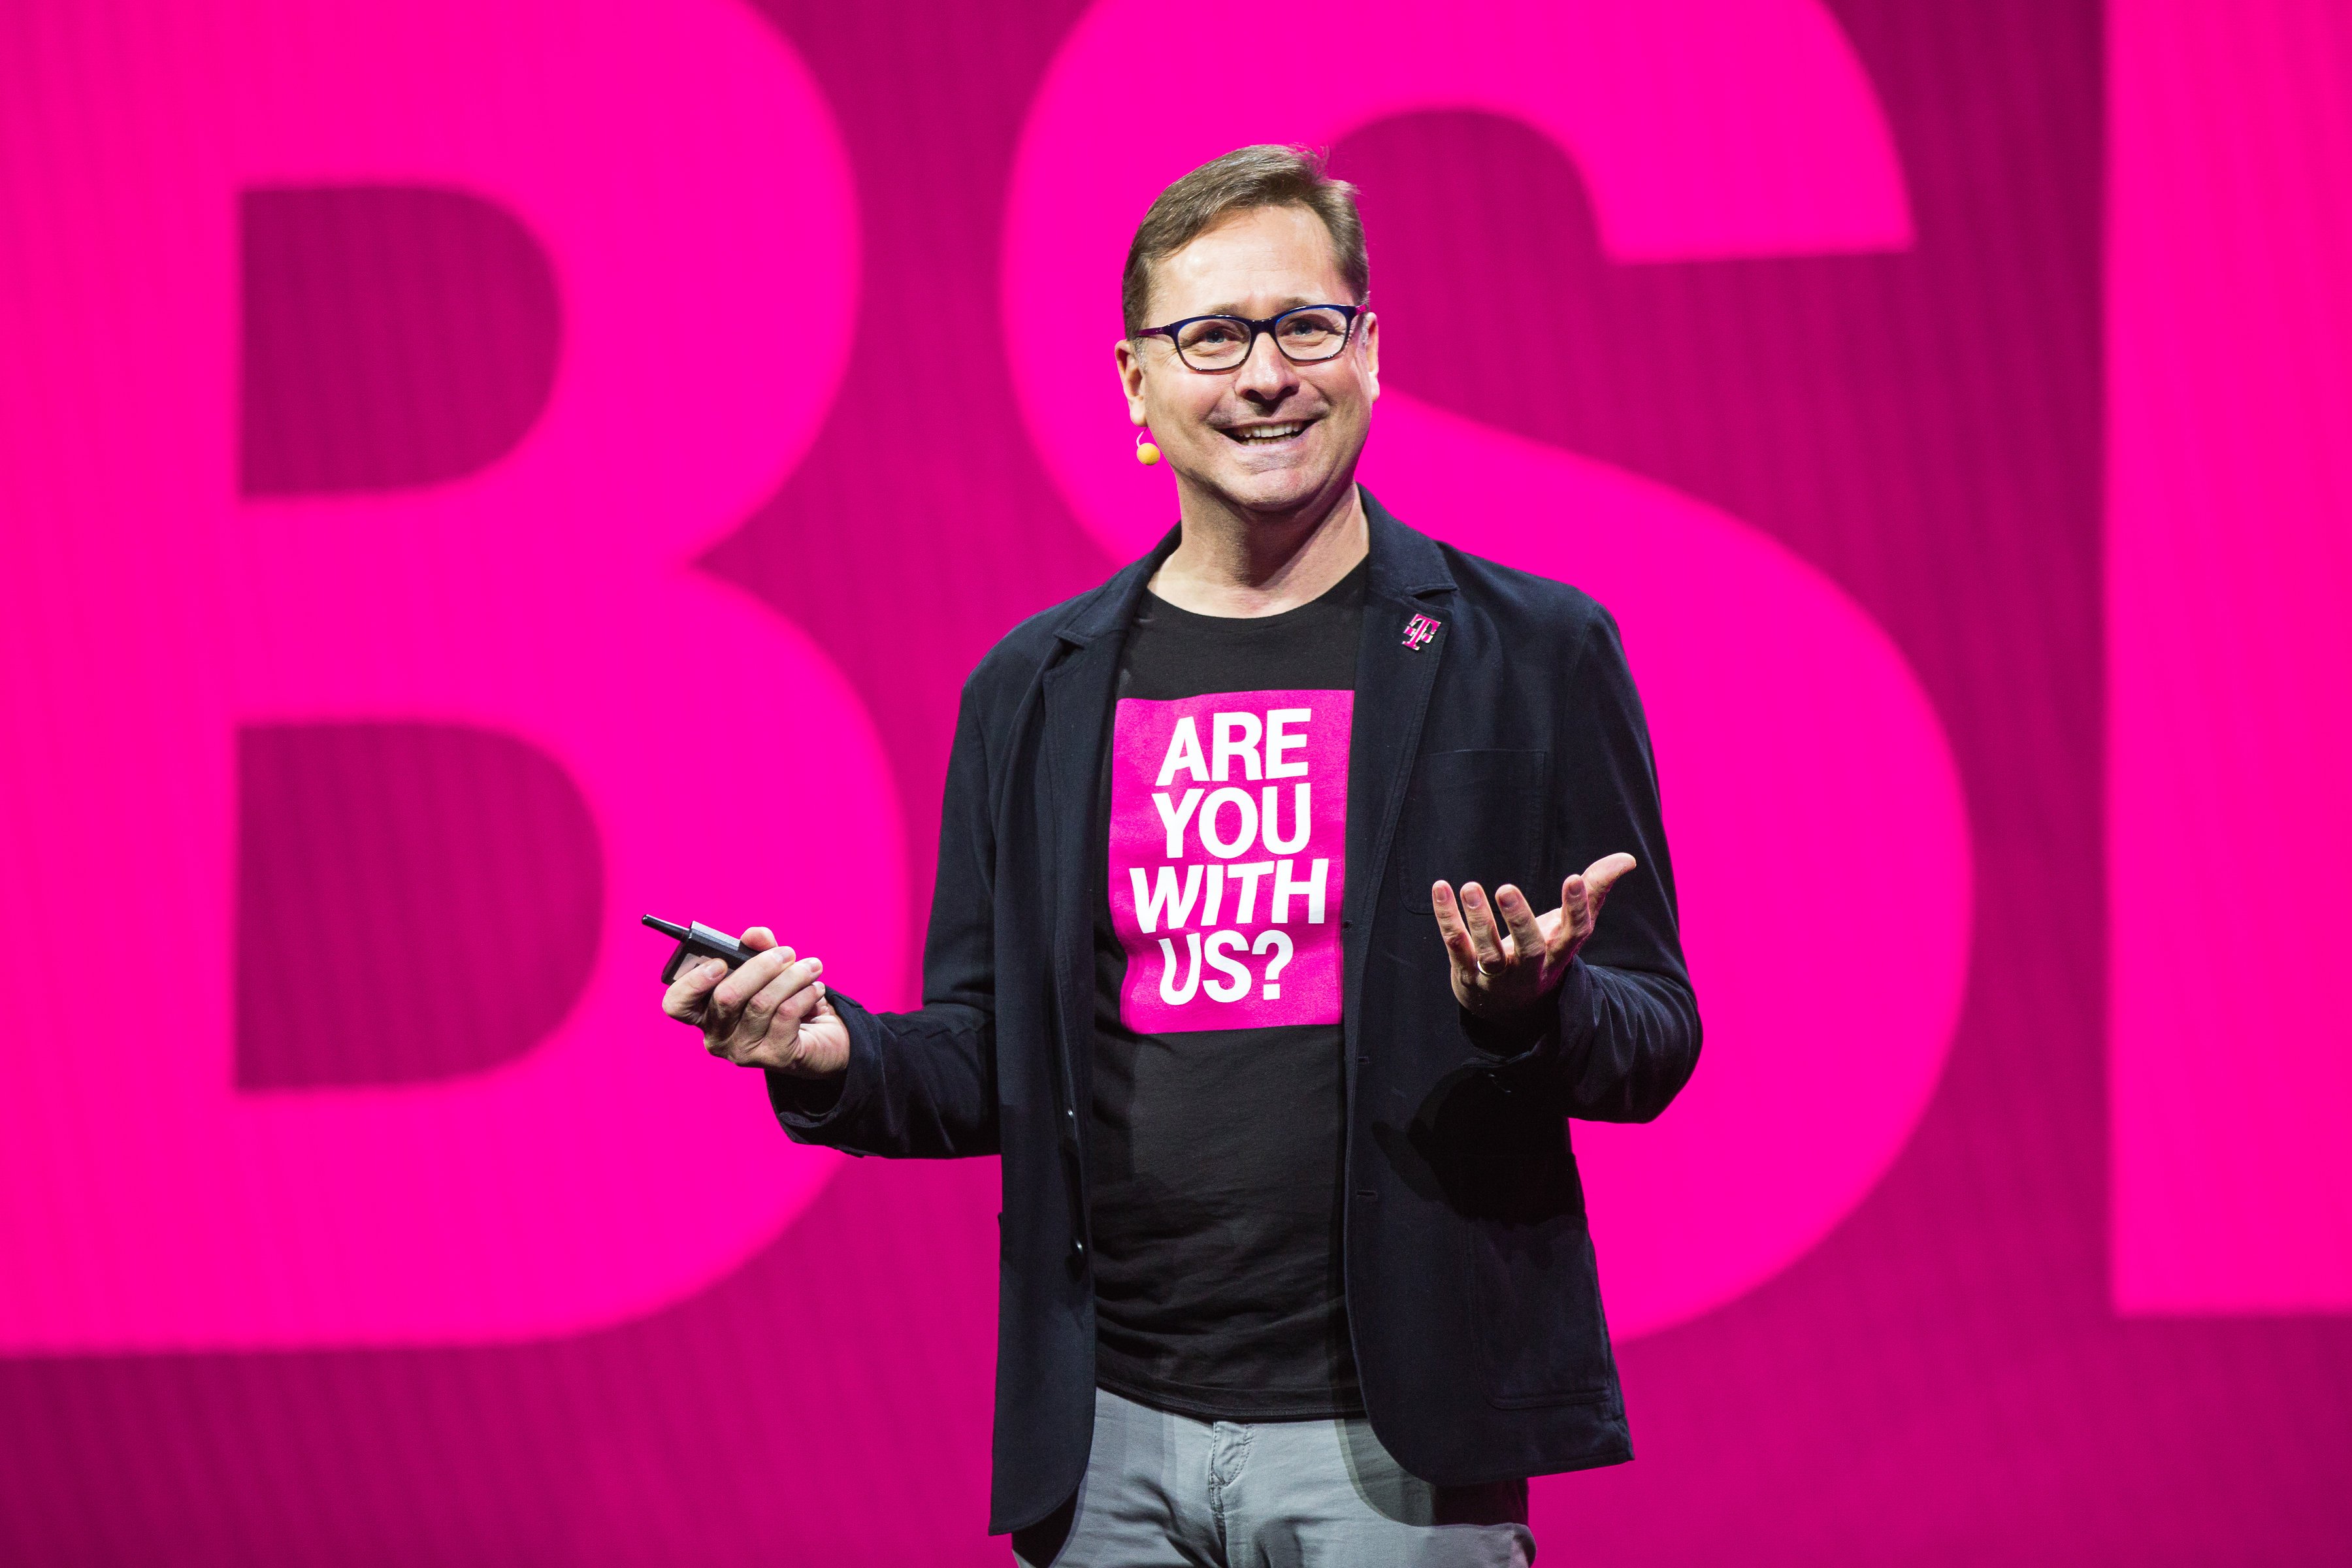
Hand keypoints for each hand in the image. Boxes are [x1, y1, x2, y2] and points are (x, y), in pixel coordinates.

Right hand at [661, 925, 850, 1077]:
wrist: (821, 1039)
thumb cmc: (782, 1000)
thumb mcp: (768, 971)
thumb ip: (758, 949)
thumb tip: (754, 935)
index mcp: (704, 1013)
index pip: (677, 1004)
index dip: (693, 982)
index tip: (720, 962)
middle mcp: (717, 1037)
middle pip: (726, 997)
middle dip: (760, 966)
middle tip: (786, 953)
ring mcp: (744, 1051)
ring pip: (762, 1003)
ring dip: (792, 977)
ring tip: (811, 966)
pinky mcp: (774, 1058)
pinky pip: (787, 1015)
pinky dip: (806, 994)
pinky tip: (815, 988)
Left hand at [1432, 855, 1637, 1019]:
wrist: (1505, 1006)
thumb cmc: (1543, 951)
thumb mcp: (1568, 926)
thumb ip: (1595, 890)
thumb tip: (1628, 859)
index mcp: (1560, 952)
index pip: (1574, 933)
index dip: (1577, 908)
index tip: (1574, 878)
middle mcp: (1531, 968)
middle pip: (1530, 949)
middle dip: (1519, 920)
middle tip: (1506, 888)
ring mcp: (1498, 975)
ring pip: (1489, 952)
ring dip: (1478, 920)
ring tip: (1469, 886)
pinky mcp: (1467, 973)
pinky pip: (1456, 946)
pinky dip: (1447, 918)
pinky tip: (1441, 888)